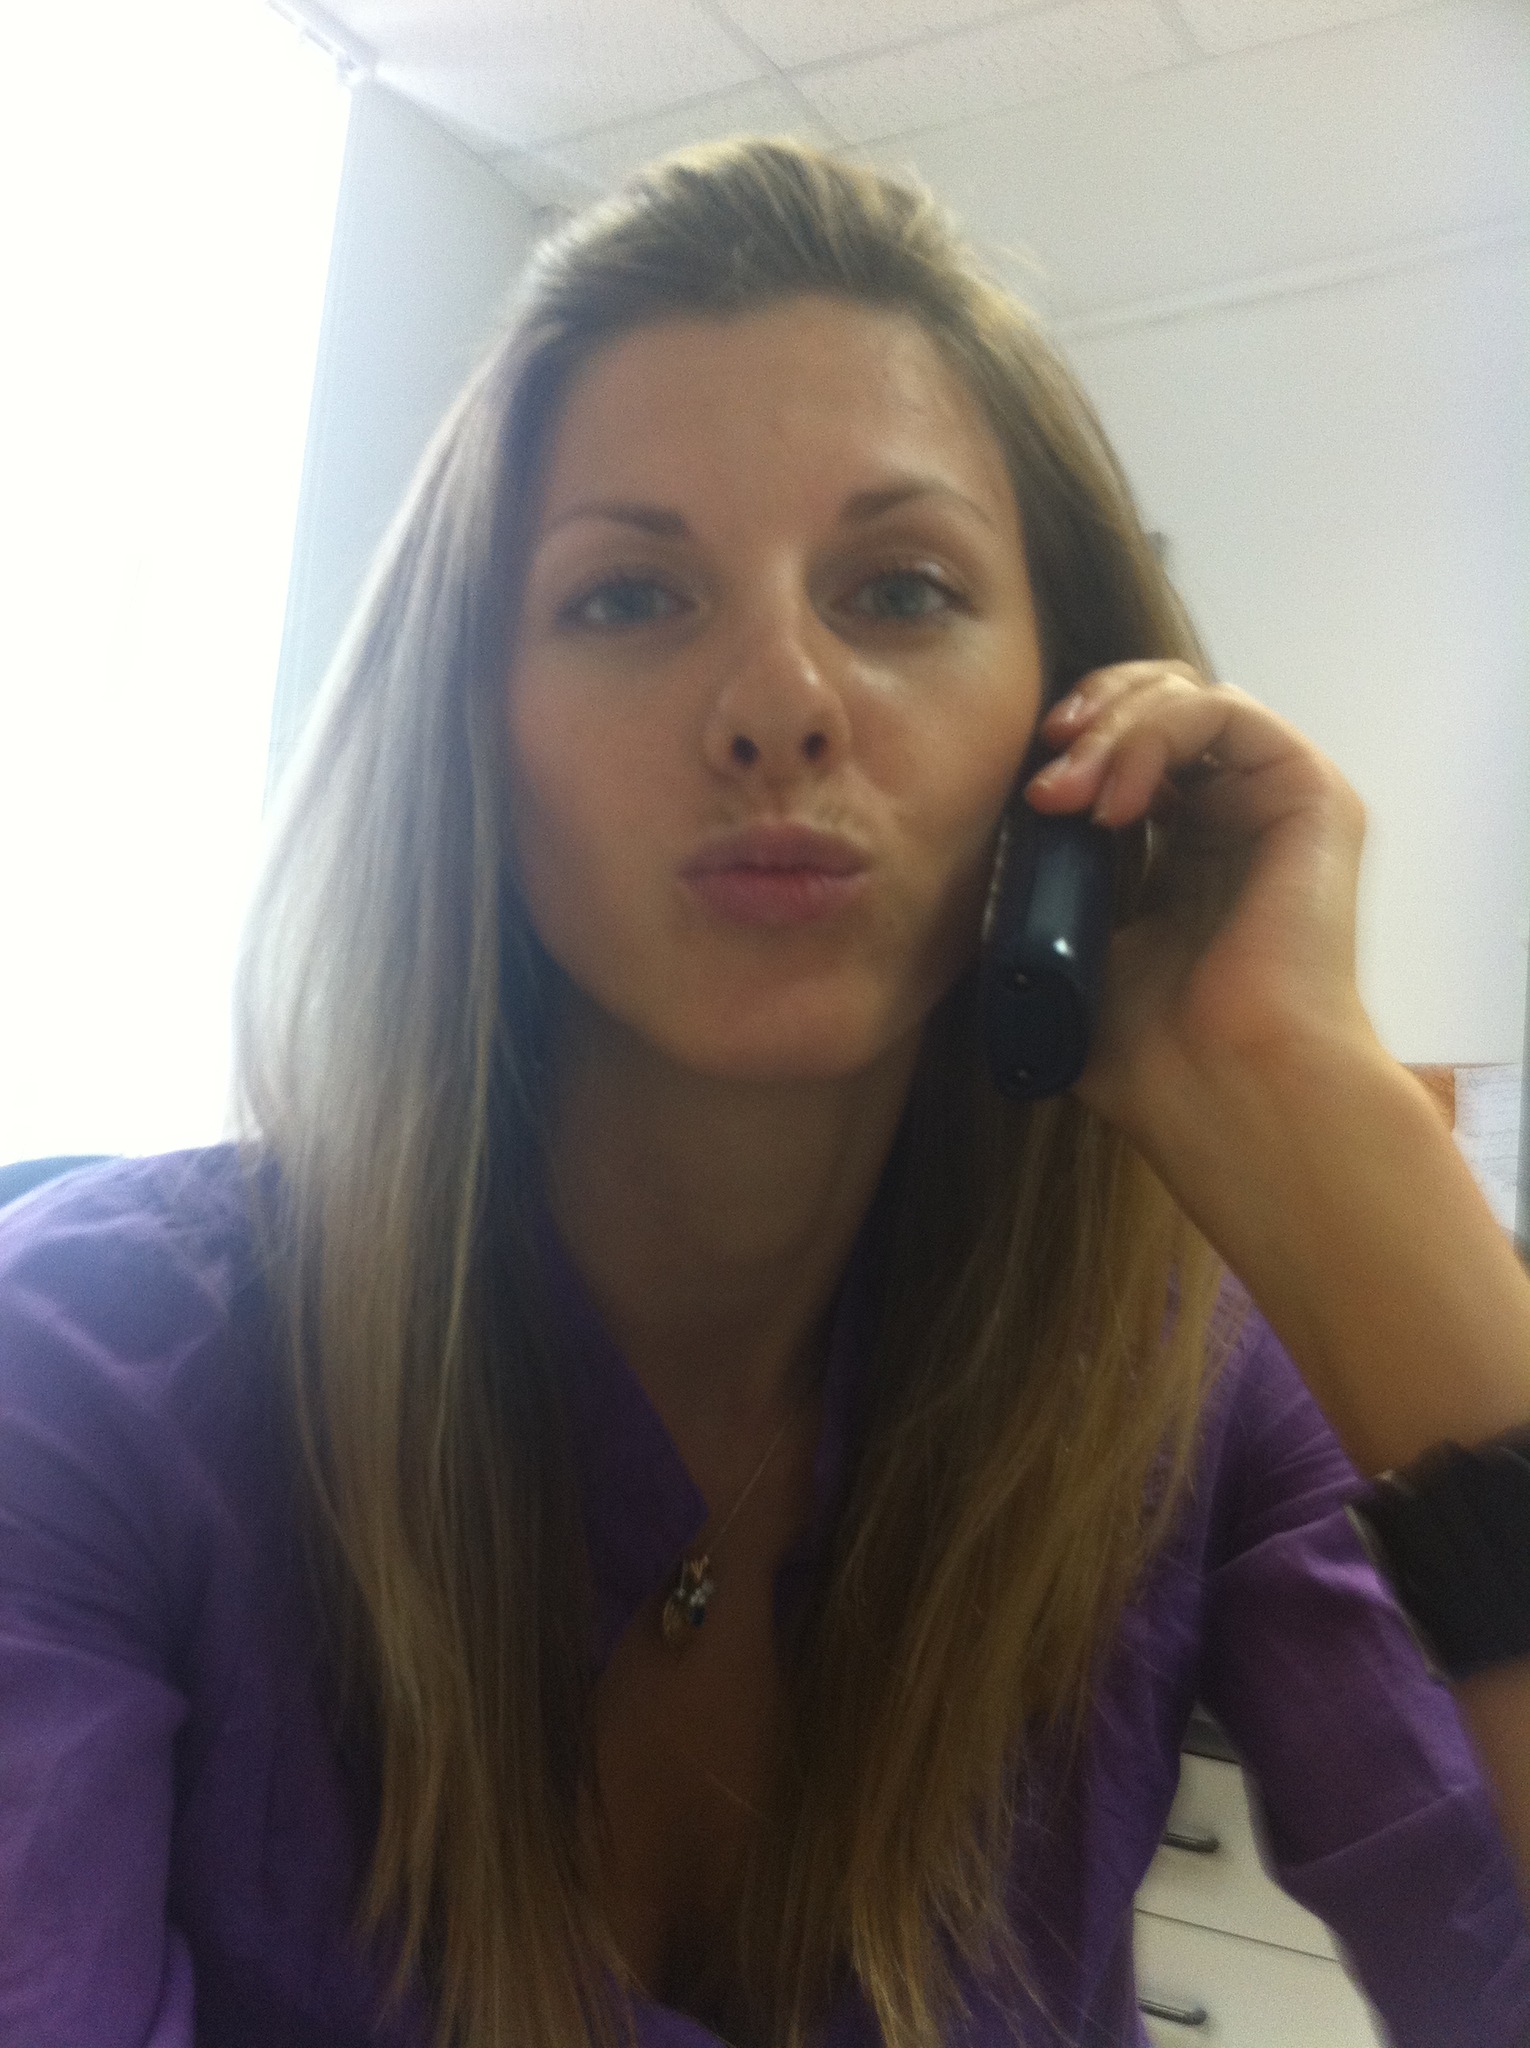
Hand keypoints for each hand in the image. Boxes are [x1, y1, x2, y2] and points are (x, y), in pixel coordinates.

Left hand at [1022, 661, 1379, 1138]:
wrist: (1226, 1095)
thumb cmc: (1156, 1059)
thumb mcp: (1071, 955)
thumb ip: (1046, 891)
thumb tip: (980, 855)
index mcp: (1186, 851)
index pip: (1128, 749)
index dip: (1074, 743)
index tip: (1023, 787)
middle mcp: (1235, 817)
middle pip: (1159, 702)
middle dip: (1089, 718)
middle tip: (1043, 771)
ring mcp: (1274, 804)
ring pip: (1187, 696)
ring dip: (1112, 727)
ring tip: (1066, 794)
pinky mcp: (1311, 795)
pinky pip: (1224, 712)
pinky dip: (1156, 734)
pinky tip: (1114, 800)